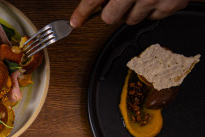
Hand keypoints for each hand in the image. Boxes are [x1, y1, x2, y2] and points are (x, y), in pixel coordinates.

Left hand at [70, 0, 188, 26]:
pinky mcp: (173, 4)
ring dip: (133, 10)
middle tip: (118, 0)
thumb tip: (96, 1)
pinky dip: (153, 8)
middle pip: (110, 18)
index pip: (94, 0)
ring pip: (132, 19)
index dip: (82, 12)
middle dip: (111, 10)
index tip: (75, 21)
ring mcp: (155, 0)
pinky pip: (154, 17)